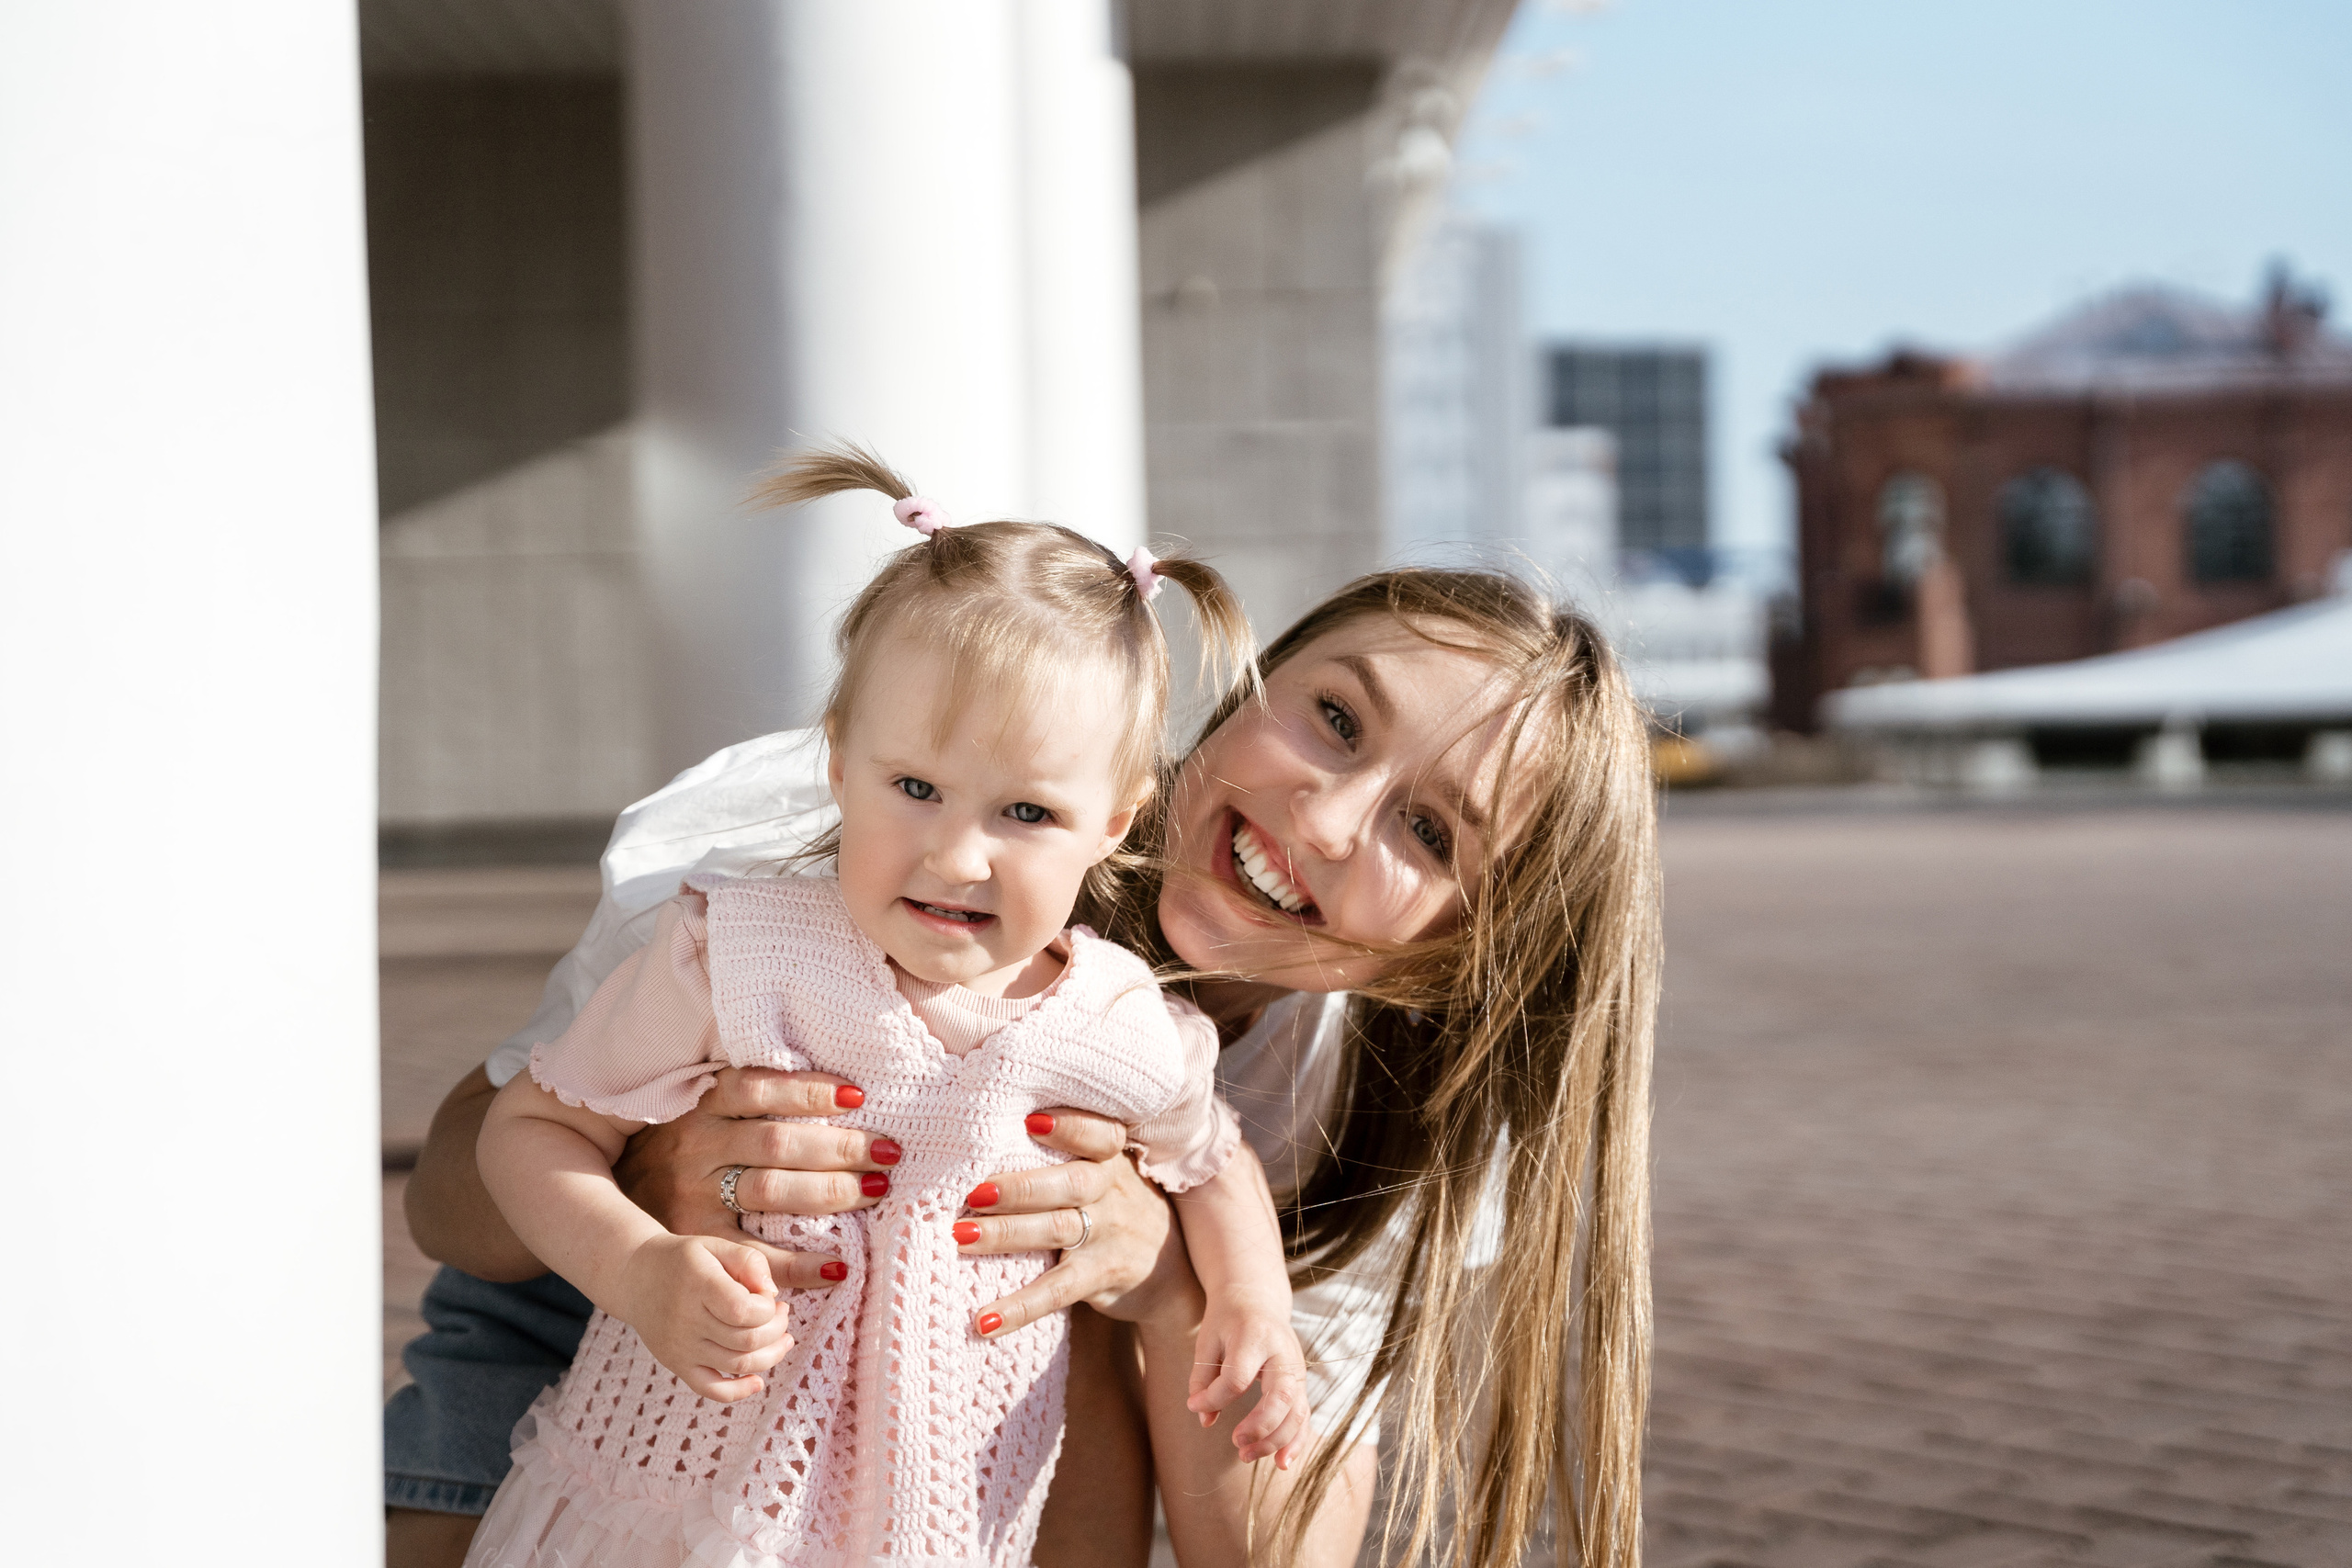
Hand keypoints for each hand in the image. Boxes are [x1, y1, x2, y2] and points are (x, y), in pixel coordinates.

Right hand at [610, 1231, 795, 1402]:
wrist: (635, 1277)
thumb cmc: (685, 1260)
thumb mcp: (716, 1245)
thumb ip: (749, 1261)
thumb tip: (772, 1293)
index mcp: (698, 1285)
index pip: (744, 1311)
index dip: (768, 1308)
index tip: (770, 1297)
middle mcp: (687, 1320)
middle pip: (747, 1340)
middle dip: (777, 1329)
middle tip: (782, 1313)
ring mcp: (681, 1347)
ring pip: (738, 1365)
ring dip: (771, 1355)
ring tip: (782, 1338)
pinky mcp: (677, 1365)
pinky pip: (710, 1389)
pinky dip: (739, 1391)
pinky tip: (757, 1381)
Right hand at [614, 1066, 894, 1286]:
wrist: (610, 1199)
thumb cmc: (677, 1147)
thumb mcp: (698, 1109)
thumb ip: (746, 1098)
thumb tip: (830, 1086)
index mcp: (700, 1108)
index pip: (756, 1088)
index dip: (808, 1090)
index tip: (858, 1095)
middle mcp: (695, 1148)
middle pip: (776, 1142)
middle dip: (840, 1146)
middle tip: (890, 1151)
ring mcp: (693, 1197)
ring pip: (770, 1190)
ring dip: (830, 1191)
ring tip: (877, 1190)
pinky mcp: (696, 1242)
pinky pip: (755, 1257)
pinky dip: (800, 1265)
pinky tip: (839, 1267)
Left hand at [956, 1110, 1202, 1337]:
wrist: (1169, 1272)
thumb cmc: (1117, 1207)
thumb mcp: (1108, 1173)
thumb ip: (1066, 1156)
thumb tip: (982, 1143)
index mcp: (1110, 1159)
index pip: (1099, 1135)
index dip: (1069, 1127)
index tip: (1029, 1120)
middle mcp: (1110, 1191)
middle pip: (1068, 1183)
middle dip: (1020, 1186)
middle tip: (974, 1192)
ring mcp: (1107, 1234)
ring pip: (1056, 1231)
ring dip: (1007, 1234)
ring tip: (961, 1236)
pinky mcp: (1101, 1276)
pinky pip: (1058, 1291)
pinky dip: (1022, 1306)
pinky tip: (986, 1320)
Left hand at [1186, 1298, 1309, 1467]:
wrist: (1257, 1299)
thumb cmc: (1227, 1321)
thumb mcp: (1207, 1341)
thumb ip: (1203, 1379)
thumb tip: (1204, 1419)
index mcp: (1255, 1336)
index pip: (1237, 1377)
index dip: (1214, 1398)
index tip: (1195, 1404)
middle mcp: (1282, 1352)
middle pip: (1280, 1395)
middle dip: (1259, 1426)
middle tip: (1236, 1444)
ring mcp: (1297, 1368)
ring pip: (1297, 1410)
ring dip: (1276, 1440)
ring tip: (1247, 1456)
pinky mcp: (1301, 1382)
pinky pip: (1304, 1415)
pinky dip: (1296, 1441)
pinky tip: (1282, 1462)